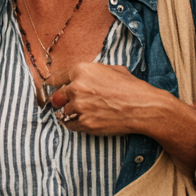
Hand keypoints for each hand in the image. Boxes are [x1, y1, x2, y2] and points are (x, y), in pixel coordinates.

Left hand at [48, 62, 195, 175]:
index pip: (56, 78)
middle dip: (63, 100)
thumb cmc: (131, 87)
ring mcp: (80, 107)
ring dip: (72, 112)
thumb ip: (90, 73)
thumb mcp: (111, 70)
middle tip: (70, 102)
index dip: (54, 84)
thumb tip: (78, 78)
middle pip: (57, 96)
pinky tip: (86, 120)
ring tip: (88, 111)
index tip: (50, 88)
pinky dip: (75, 124)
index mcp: (81, 70)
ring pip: (64, 112)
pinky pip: (70, 125)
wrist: (144, 107)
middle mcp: (77, 87)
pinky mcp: (85, 124)